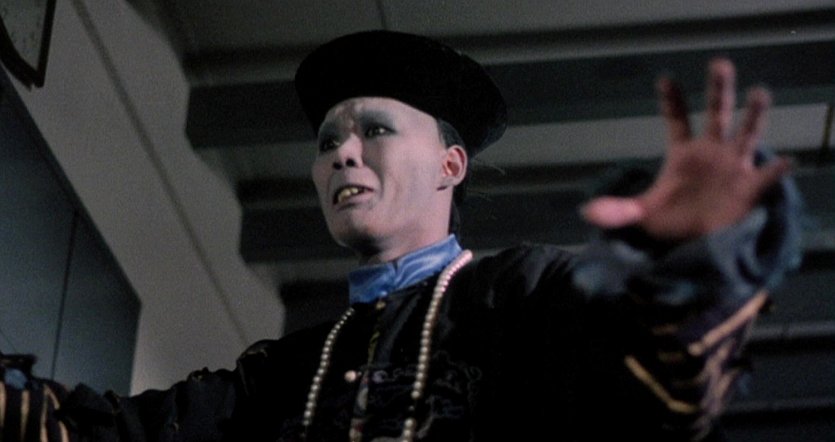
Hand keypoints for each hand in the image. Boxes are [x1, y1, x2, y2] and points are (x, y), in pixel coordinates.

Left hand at [581, 58, 790, 239]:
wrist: (700, 244)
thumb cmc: (674, 221)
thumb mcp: (643, 215)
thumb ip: (617, 211)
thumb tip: (585, 211)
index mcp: (684, 154)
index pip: (676, 121)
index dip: (671, 102)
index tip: (665, 79)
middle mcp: (711, 153)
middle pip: (717, 114)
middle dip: (718, 90)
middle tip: (719, 64)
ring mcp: (733, 167)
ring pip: (748, 134)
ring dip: (754, 115)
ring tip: (759, 92)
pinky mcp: (750, 188)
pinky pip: (767, 176)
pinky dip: (776, 170)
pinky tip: (785, 161)